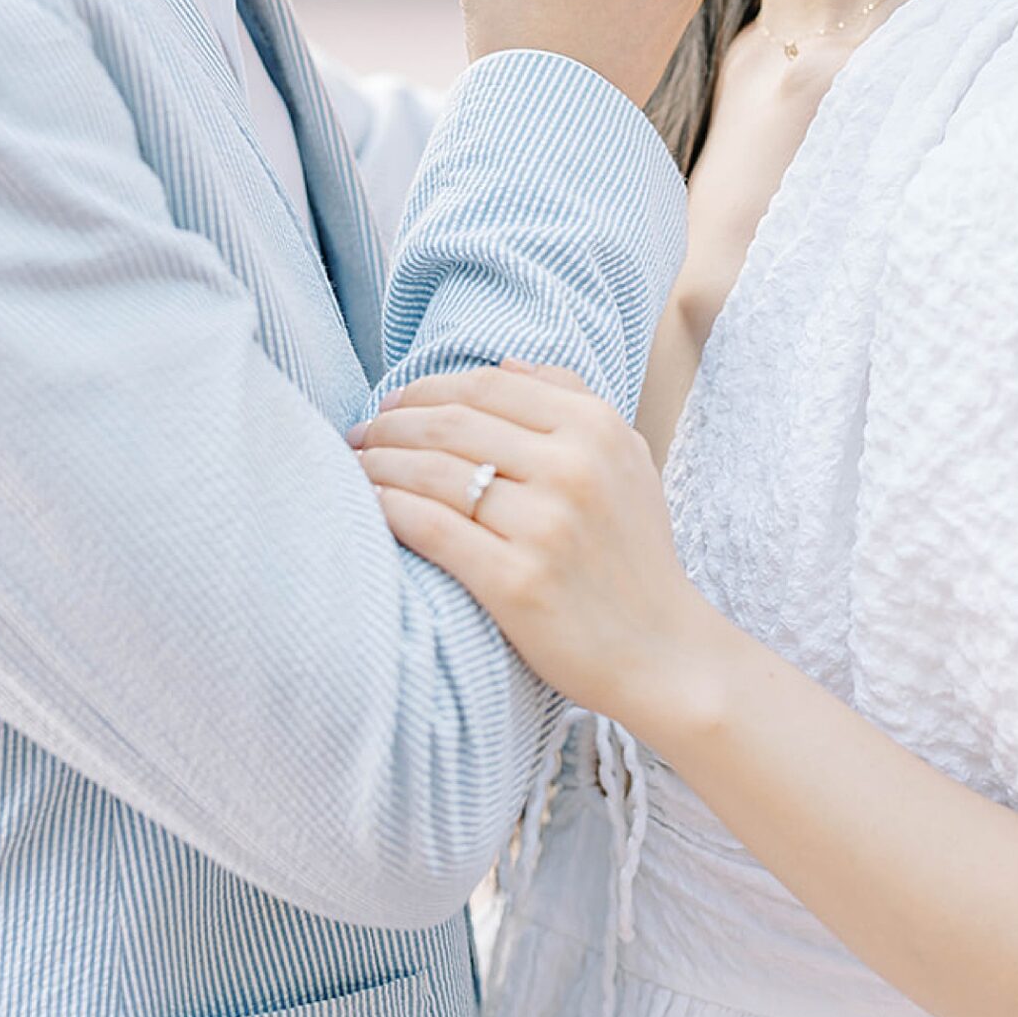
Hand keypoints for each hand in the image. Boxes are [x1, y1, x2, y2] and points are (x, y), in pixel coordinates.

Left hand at [348, 359, 707, 727]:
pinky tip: (368, 506)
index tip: (392, 404)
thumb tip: (502, 364)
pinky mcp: (515, 581)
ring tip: (354, 468)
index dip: (425, 389)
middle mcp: (572, 468)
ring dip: (378, 464)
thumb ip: (571, 398)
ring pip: (431, 472)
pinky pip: (429, 527)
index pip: (485, 387)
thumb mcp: (626, 459)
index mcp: (595, 428)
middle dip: (390, 424)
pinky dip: (387, 509)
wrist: (663, 652)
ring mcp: (544, 525)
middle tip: (359, 436)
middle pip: (450, 424)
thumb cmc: (634, 554)